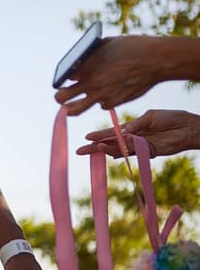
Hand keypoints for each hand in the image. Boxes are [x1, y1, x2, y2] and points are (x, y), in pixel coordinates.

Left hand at [55, 36, 161, 114]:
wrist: (155, 60)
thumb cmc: (131, 47)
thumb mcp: (104, 45)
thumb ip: (89, 55)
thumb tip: (78, 61)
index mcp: (84, 67)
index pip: (62, 78)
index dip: (63, 79)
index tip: (66, 79)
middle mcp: (90, 83)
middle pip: (60, 98)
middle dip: (60, 97)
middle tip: (62, 96)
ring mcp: (101, 95)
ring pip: (75, 110)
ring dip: (70, 108)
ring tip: (71, 106)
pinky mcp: (114, 102)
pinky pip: (101, 105)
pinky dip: (103, 101)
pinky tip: (109, 92)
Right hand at [76, 109, 199, 157]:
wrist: (188, 128)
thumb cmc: (170, 118)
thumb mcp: (150, 116)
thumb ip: (135, 125)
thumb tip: (121, 133)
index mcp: (131, 127)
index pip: (111, 132)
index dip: (98, 135)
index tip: (86, 137)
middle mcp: (133, 138)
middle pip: (110, 144)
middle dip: (95, 147)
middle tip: (80, 151)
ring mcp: (140, 146)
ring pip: (119, 149)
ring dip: (107, 149)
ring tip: (96, 148)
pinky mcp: (149, 152)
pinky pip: (133, 152)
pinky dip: (123, 151)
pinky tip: (113, 151)